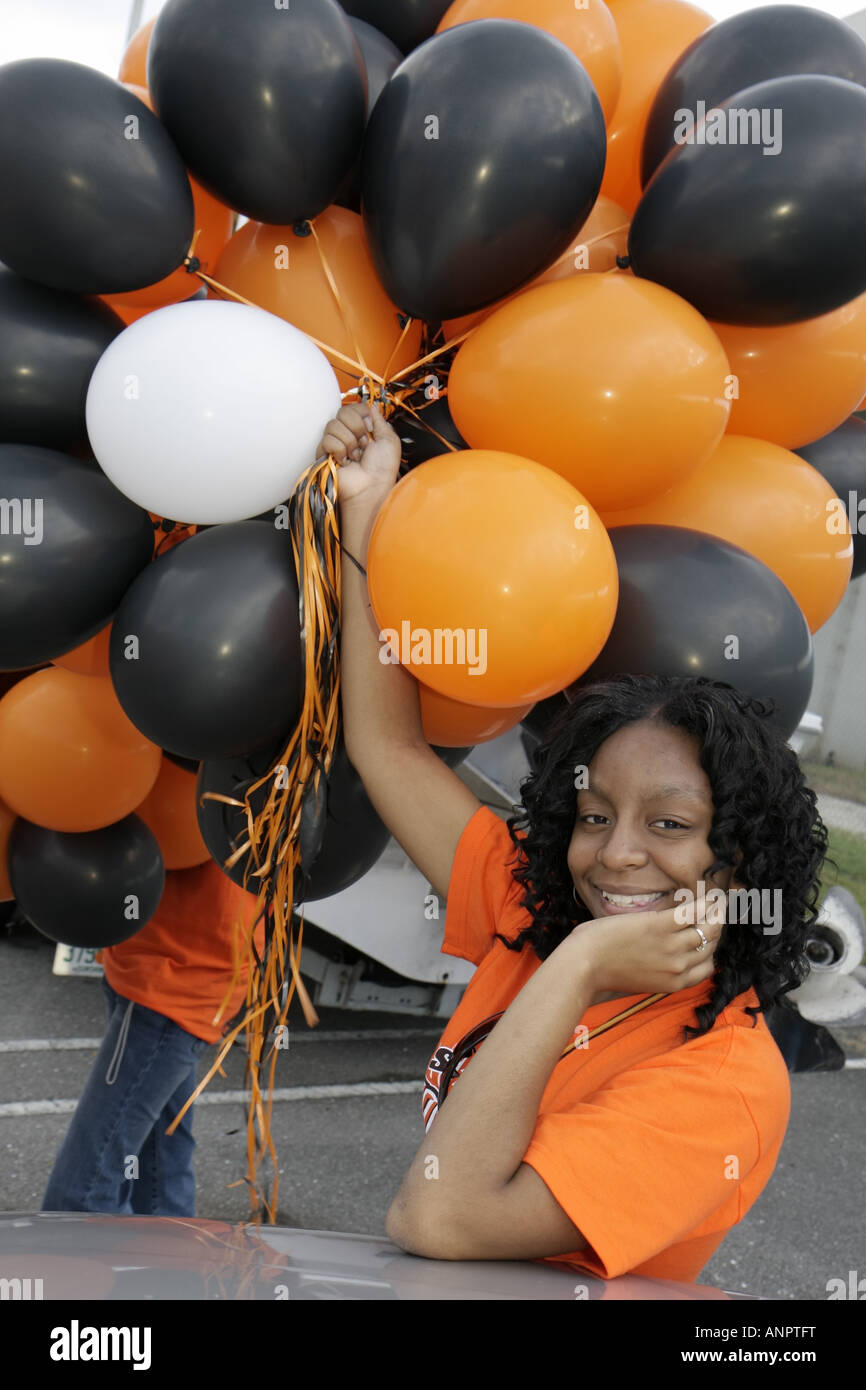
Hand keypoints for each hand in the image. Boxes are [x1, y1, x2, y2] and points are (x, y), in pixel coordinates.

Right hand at [318, 402, 400, 505]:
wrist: (372, 487)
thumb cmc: (382, 469)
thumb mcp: (390, 440)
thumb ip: (380, 420)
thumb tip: (372, 406)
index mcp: (363, 429)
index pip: (354, 407)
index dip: (362, 415)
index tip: (370, 428)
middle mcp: (348, 434)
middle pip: (342, 412)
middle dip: (357, 428)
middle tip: (364, 444)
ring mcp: (336, 443)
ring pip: (333, 425)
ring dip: (349, 442)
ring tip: (355, 456)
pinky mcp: (325, 454)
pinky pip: (326, 440)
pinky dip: (339, 450)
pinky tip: (345, 461)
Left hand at [565, 894, 723, 997]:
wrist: (584, 965)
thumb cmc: (603, 970)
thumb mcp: (639, 978)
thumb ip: (657, 970)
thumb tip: (663, 953)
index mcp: (674, 983)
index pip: (707, 966)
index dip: (709, 950)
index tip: (707, 937)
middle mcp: (679, 967)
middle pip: (710, 945)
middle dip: (715, 928)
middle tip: (716, 912)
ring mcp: (672, 947)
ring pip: (709, 927)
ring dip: (717, 911)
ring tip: (717, 900)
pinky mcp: (660, 926)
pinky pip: (693, 912)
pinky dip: (705, 902)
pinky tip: (707, 894)